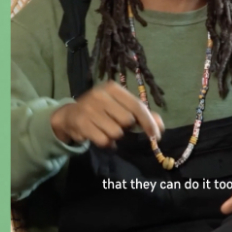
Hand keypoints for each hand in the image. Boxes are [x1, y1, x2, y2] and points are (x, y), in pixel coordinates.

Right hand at [46, 78, 163, 151]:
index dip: (149, 122)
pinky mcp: (81, 123)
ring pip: (116, 132)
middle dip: (126, 128)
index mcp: (112, 88)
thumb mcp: (120, 106)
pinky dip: (106, 143)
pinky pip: (104, 140)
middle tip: (118, 125)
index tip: (157, 136)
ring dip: (115, 136)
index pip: (137, 105)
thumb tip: (160, 126)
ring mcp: (89, 109)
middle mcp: (99, 95)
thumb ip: (141, 114)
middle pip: (127, 120)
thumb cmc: (101, 110)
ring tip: (106, 130)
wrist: (70, 115)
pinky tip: (100, 136)